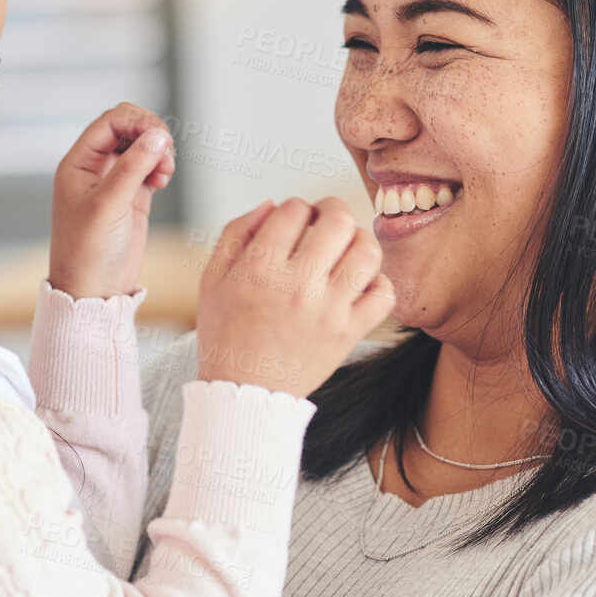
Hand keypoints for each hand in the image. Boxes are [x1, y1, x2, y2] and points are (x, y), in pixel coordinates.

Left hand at [47, 103, 174, 299]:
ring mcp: (115, 182)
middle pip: (128, 129)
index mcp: (79, 162)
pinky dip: (161, 166)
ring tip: (164, 172)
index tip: (159, 135)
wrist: (94, 289)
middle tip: (165, 153)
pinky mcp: (133, 197)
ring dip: (159, 151)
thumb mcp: (108, 205)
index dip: (137, 121)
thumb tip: (157, 136)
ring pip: (142, 147)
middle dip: (151, 134)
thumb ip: (132, 167)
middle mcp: (96, 168)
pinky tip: (163, 180)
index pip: (110, 122)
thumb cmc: (87, 251)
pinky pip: (150, 167)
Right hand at [195, 197, 393, 398]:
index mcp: (259, 269)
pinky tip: (359, 284)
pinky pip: (384, 295)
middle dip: (333, 210)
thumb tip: (271, 204)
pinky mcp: (348, 333)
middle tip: (326, 220)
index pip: (294, 209)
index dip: (295, 208)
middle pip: (338, 220)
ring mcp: (327, 311)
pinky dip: (378, 283)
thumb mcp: (212, 279)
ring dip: (358, 240)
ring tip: (345, 249)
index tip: (292, 222)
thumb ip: (236, 233)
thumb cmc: (226, 334)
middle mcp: (297, 286)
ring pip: (367, 251)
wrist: (243, 392)